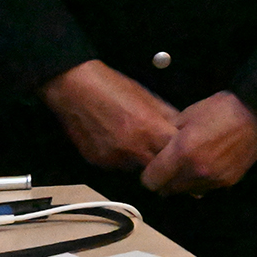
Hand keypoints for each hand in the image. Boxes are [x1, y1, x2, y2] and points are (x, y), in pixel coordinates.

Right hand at [40, 60, 180, 171]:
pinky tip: (115, 140)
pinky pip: (116, 165)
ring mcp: (114, 158)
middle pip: (157, 165)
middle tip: (159, 148)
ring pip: (136, 167)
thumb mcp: (148, 97)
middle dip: (161, 159)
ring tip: (133, 140)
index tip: (180, 148)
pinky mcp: (97, 162)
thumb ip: (167, 115)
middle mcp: (133, 148)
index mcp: (150, 130)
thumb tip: (181, 126)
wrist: (75, 89)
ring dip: (139, 159)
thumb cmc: (112, 88)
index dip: (180, 151)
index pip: (176, 153)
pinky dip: (120, 157)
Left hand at [140, 91, 256, 194]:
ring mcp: (213, 179)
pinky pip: (206, 188)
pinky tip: (210, 164)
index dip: (149, 173)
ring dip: (184, 182)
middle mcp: (196, 171)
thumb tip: (159, 149)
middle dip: (165, 180)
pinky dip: (203, 180)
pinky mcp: (228, 182)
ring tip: (192, 164)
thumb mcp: (188, 115)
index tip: (154, 165)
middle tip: (172, 165)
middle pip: (167, 190)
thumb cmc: (221, 109)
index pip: (151, 180)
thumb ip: (169, 135)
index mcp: (182, 152)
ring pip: (186, 191)